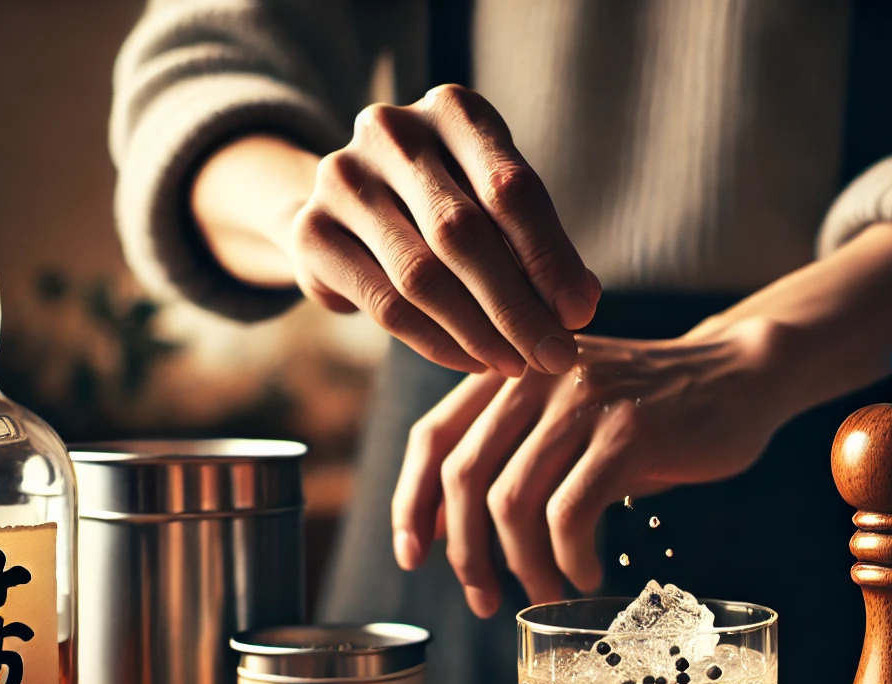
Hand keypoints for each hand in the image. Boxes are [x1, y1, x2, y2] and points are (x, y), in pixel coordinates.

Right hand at [192, 86, 599, 376]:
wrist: (348, 205)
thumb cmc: (447, 202)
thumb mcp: (497, 204)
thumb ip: (538, 246)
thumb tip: (580, 305)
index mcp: (453, 110)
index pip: (511, 189)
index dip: (550, 258)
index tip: (581, 314)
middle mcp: (392, 131)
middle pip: (463, 233)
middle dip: (518, 307)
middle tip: (556, 356)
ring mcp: (342, 177)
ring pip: (421, 276)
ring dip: (479, 332)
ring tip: (517, 364)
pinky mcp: (311, 231)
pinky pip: (385, 303)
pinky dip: (436, 342)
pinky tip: (473, 361)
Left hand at [391, 318, 801, 615]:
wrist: (738, 376)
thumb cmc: (645, 410)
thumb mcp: (565, 418)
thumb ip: (504, 454)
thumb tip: (438, 527)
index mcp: (507, 369)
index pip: (432, 438)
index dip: (411, 504)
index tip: (413, 557)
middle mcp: (535, 373)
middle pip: (466, 476)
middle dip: (466, 552)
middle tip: (485, 598)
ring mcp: (582, 398)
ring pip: (514, 501)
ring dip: (524, 566)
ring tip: (546, 593)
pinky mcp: (629, 429)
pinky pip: (572, 511)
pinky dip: (570, 558)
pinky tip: (586, 572)